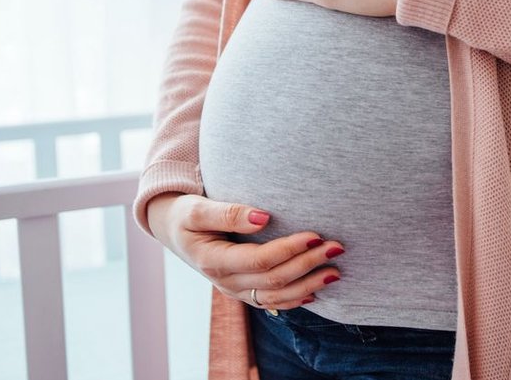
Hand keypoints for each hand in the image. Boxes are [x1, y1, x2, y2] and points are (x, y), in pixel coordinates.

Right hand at [146, 192, 344, 310]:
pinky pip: (271, 302)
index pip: (261, 260)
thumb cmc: (186, 214)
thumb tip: (263, 217)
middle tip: (337, 247)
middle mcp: (225, 281)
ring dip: (308, 285)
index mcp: (215, 260)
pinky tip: (315, 292)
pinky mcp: (241, 291)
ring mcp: (234, 290)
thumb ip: (229, 212)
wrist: (173, 230)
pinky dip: (295, 299)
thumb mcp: (198, 209)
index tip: (315, 235)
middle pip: (274, 279)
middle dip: (308, 264)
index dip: (290, 249)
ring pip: (276, 296)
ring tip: (335, 272)